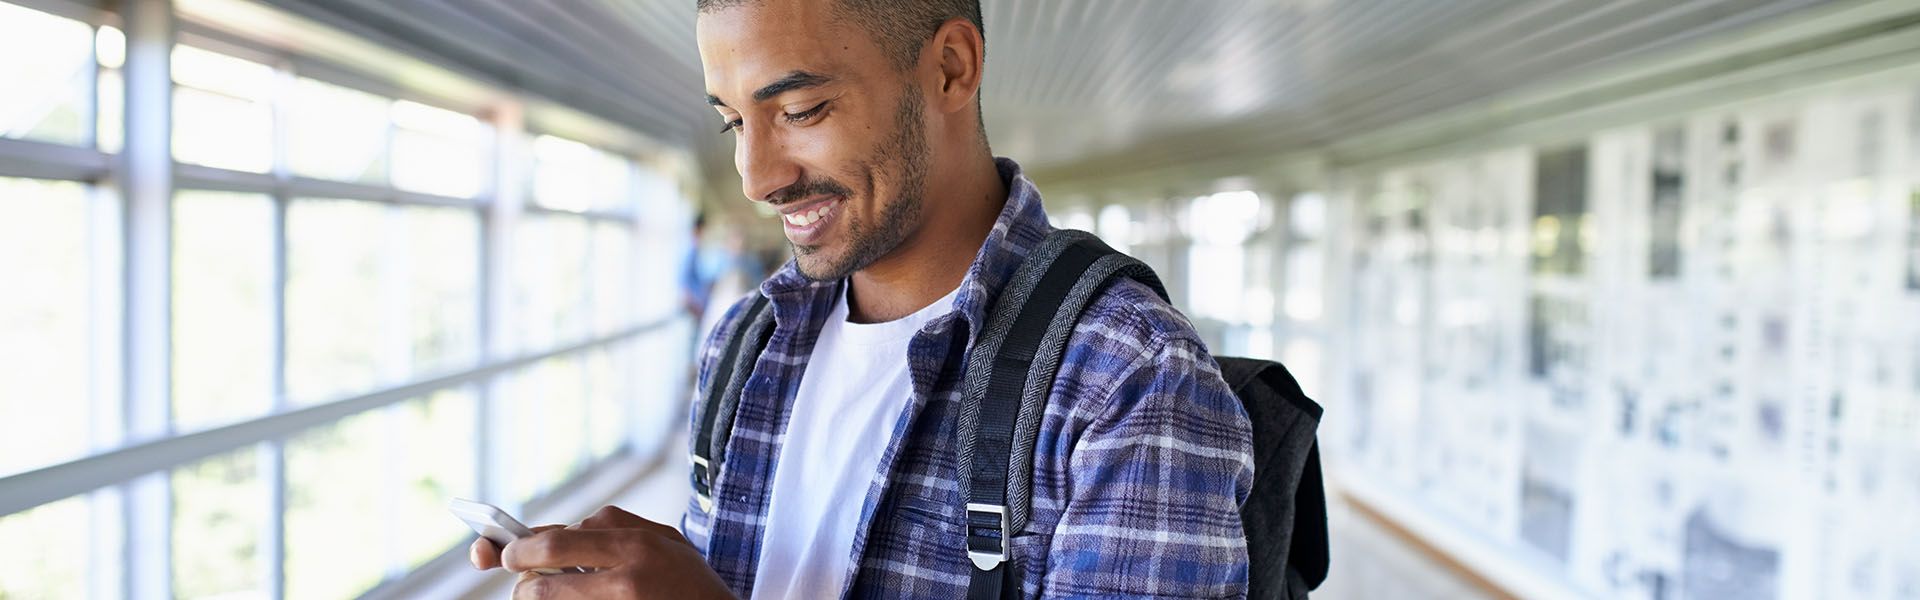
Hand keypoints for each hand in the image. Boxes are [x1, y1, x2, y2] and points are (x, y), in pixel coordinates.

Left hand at [469, 505, 733, 598]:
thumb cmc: (690, 585)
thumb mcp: (666, 543)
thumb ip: (618, 530)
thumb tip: (557, 531)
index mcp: (636, 543)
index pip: (559, 538)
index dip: (524, 546)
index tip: (509, 553)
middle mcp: (627, 574)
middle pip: (545, 567)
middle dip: (518, 570)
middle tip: (514, 576)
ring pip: (548, 597)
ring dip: (535, 597)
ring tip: (539, 595)